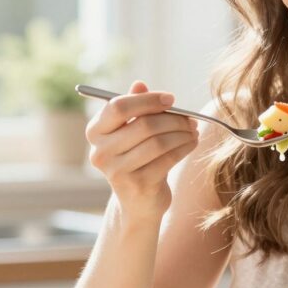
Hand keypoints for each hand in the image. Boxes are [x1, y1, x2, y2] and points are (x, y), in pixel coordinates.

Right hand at [86, 80, 198, 217]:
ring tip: (193, 131)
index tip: (171, 99)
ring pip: (158, 142)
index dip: (148, 100)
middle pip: (143, 125)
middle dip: (173, 119)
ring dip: (181, 134)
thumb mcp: (131, 132)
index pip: (118, 107)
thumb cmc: (136, 158)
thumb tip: (140, 84)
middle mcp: (100, 152)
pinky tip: (191, 143)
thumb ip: (133, 107)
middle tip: (190, 119)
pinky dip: (184, 148)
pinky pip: (167, 159)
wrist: (138, 202)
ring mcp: (117, 171)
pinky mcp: (137, 185)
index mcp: (95, 132)